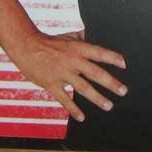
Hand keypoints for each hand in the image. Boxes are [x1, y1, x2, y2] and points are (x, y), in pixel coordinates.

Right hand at [9, 29, 126, 121]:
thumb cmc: (48, 42)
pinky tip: (82, 117)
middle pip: (95, 73)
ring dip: (97, 98)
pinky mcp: (52, 84)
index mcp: (77, 48)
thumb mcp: (67, 36)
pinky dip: (74, 109)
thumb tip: (93, 34)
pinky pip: (65, 99)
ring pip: (83, 88)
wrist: (26, 47)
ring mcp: (62, 74)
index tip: (125, 64)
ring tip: (109, 106)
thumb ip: (82, 37)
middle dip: (111, 83)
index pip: (98, 53)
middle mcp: (72, 61)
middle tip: (123, 91)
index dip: (112, 58)